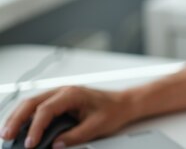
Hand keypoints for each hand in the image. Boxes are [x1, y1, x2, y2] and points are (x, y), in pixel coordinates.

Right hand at [1, 86, 130, 147]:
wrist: (124, 102)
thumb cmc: (113, 110)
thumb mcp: (97, 126)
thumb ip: (75, 136)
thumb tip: (56, 145)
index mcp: (72, 94)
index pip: (46, 110)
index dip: (35, 127)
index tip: (29, 143)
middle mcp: (63, 91)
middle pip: (32, 102)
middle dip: (16, 119)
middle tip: (6, 136)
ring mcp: (60, 94)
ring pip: (31, 103)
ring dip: (18, 117)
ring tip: (7, 134)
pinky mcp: (59, 101)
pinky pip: (37, 106)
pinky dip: (26, 116)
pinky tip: (20, 128)